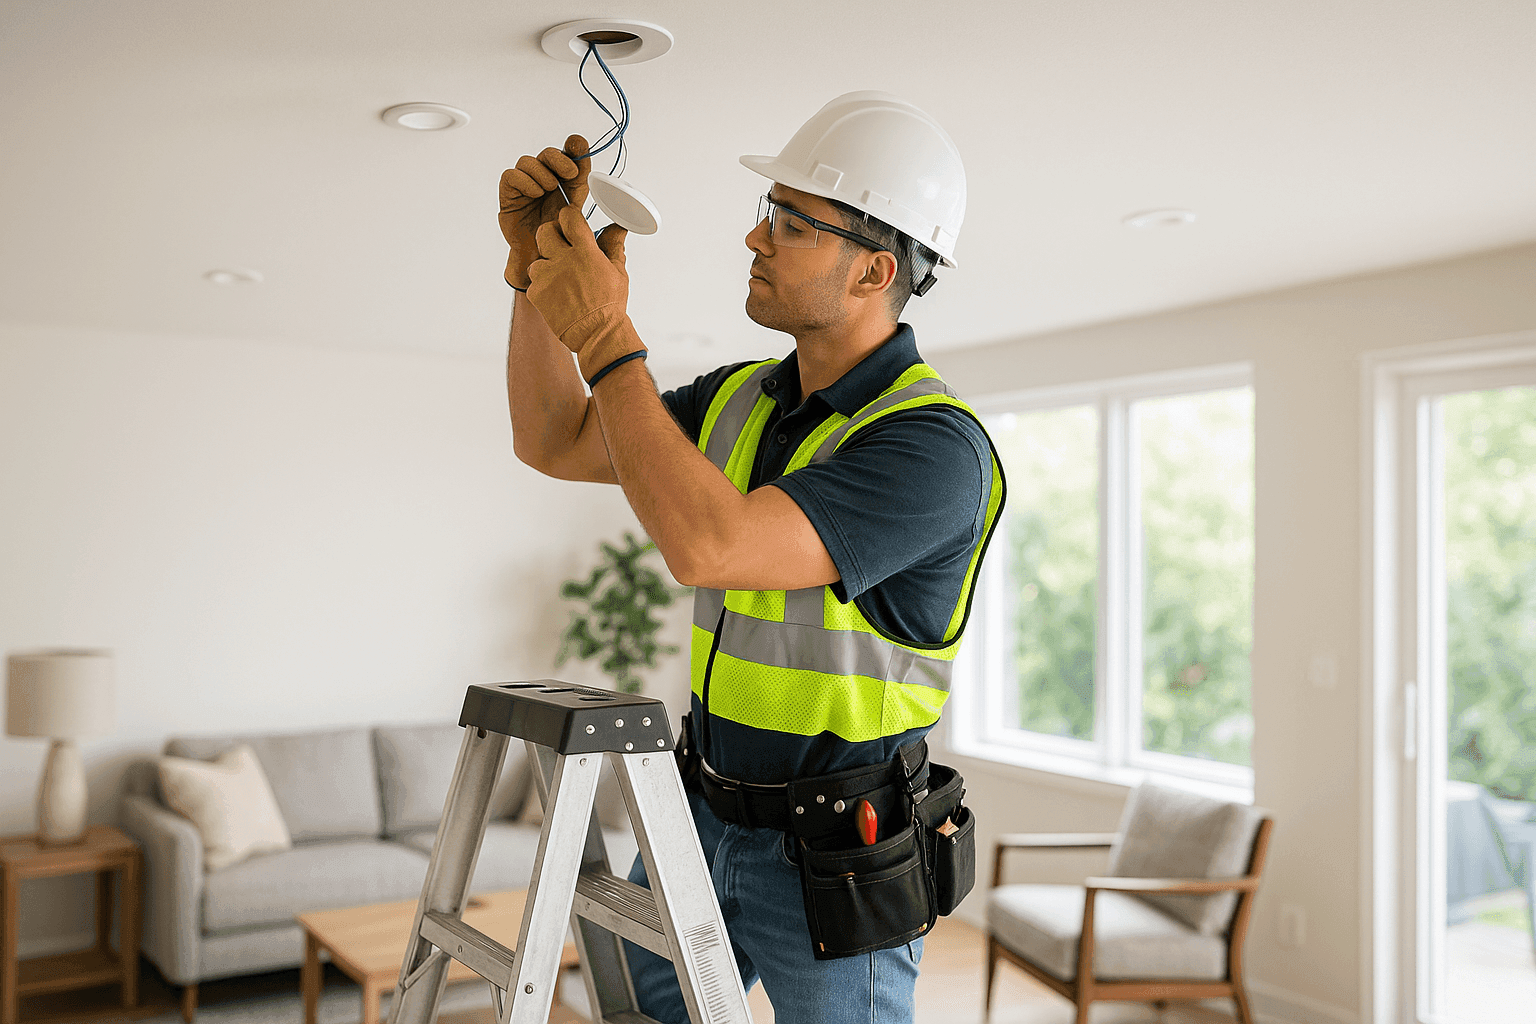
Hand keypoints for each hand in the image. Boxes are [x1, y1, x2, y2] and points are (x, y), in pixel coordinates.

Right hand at [499, 135, 589, 290]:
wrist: (539, 263)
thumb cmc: (559, 248)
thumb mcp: (584, 234)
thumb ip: (603, 228)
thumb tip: (623, 227)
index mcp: (565, 187)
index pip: (569, 158)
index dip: (574, 148)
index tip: (579, 146)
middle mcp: (544, 183)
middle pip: (547, 155)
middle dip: (560, 158)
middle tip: (571, 172)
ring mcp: (525, 189)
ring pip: (528, 161)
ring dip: (542, 171)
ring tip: (550, 188)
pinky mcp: (509, 197)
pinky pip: (510, 176)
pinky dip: (524, 180)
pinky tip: (536, 192)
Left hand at [527, 206, 638, 377]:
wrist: (596, 334)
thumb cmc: (609, 306)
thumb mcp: (618, 272)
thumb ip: (613, 246)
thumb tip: (617, 228)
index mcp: (585, 251)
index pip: (569, 217)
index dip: (569, 218)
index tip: (570, 223)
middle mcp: (563, 260)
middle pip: (544, 231)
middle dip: (552, 236)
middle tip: (561, 247)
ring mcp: (547, 276)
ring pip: (537, 259)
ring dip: (546, 266)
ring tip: (561, 279)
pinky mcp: (536, 293)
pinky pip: (534, 282)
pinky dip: (543, 287)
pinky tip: (557, 295)